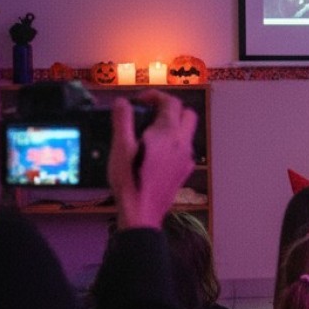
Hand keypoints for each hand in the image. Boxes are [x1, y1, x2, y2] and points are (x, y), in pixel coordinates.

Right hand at [108, 92, 196, 230]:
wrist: (142, 213)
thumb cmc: (130, 180)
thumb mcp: (121, 148)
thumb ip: (122, 121)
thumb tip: (122, 102)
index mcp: (168, 133)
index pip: (171, 102)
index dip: (155, 95)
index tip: (139, 100)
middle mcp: (183, 143)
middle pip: (186, 113)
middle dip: (169, 107)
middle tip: (148, 111)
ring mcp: (186, 158)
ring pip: (187, 131)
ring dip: (173, 124)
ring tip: (149, 131)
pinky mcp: (184, 170)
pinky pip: (184, 148)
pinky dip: (173, 141)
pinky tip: (155, 152)